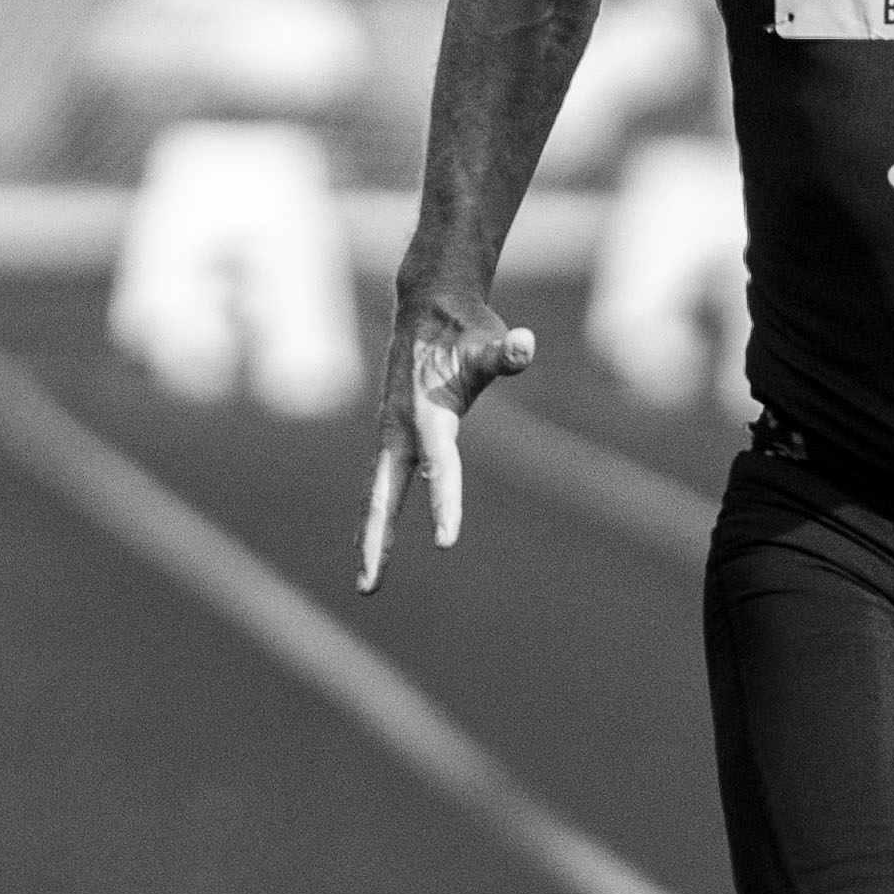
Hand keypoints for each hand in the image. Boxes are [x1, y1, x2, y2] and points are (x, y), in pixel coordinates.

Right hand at [357, 277, 535, 591]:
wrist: (426, 308)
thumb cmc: (465, 329)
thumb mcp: (489, 340)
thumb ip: (506, 352)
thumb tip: (525, 345)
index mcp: (426, 415)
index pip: (438, 466)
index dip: (444, 502)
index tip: (446, 541)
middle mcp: (399, 430)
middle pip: (383, 496)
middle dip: (377, 541)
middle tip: (368, 585)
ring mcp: (391, 435)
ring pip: (377, 495)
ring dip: (372, 537)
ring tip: (367, 582)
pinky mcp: (391, 437)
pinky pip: (381, 484)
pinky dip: (376, 514)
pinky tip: (374, 542)